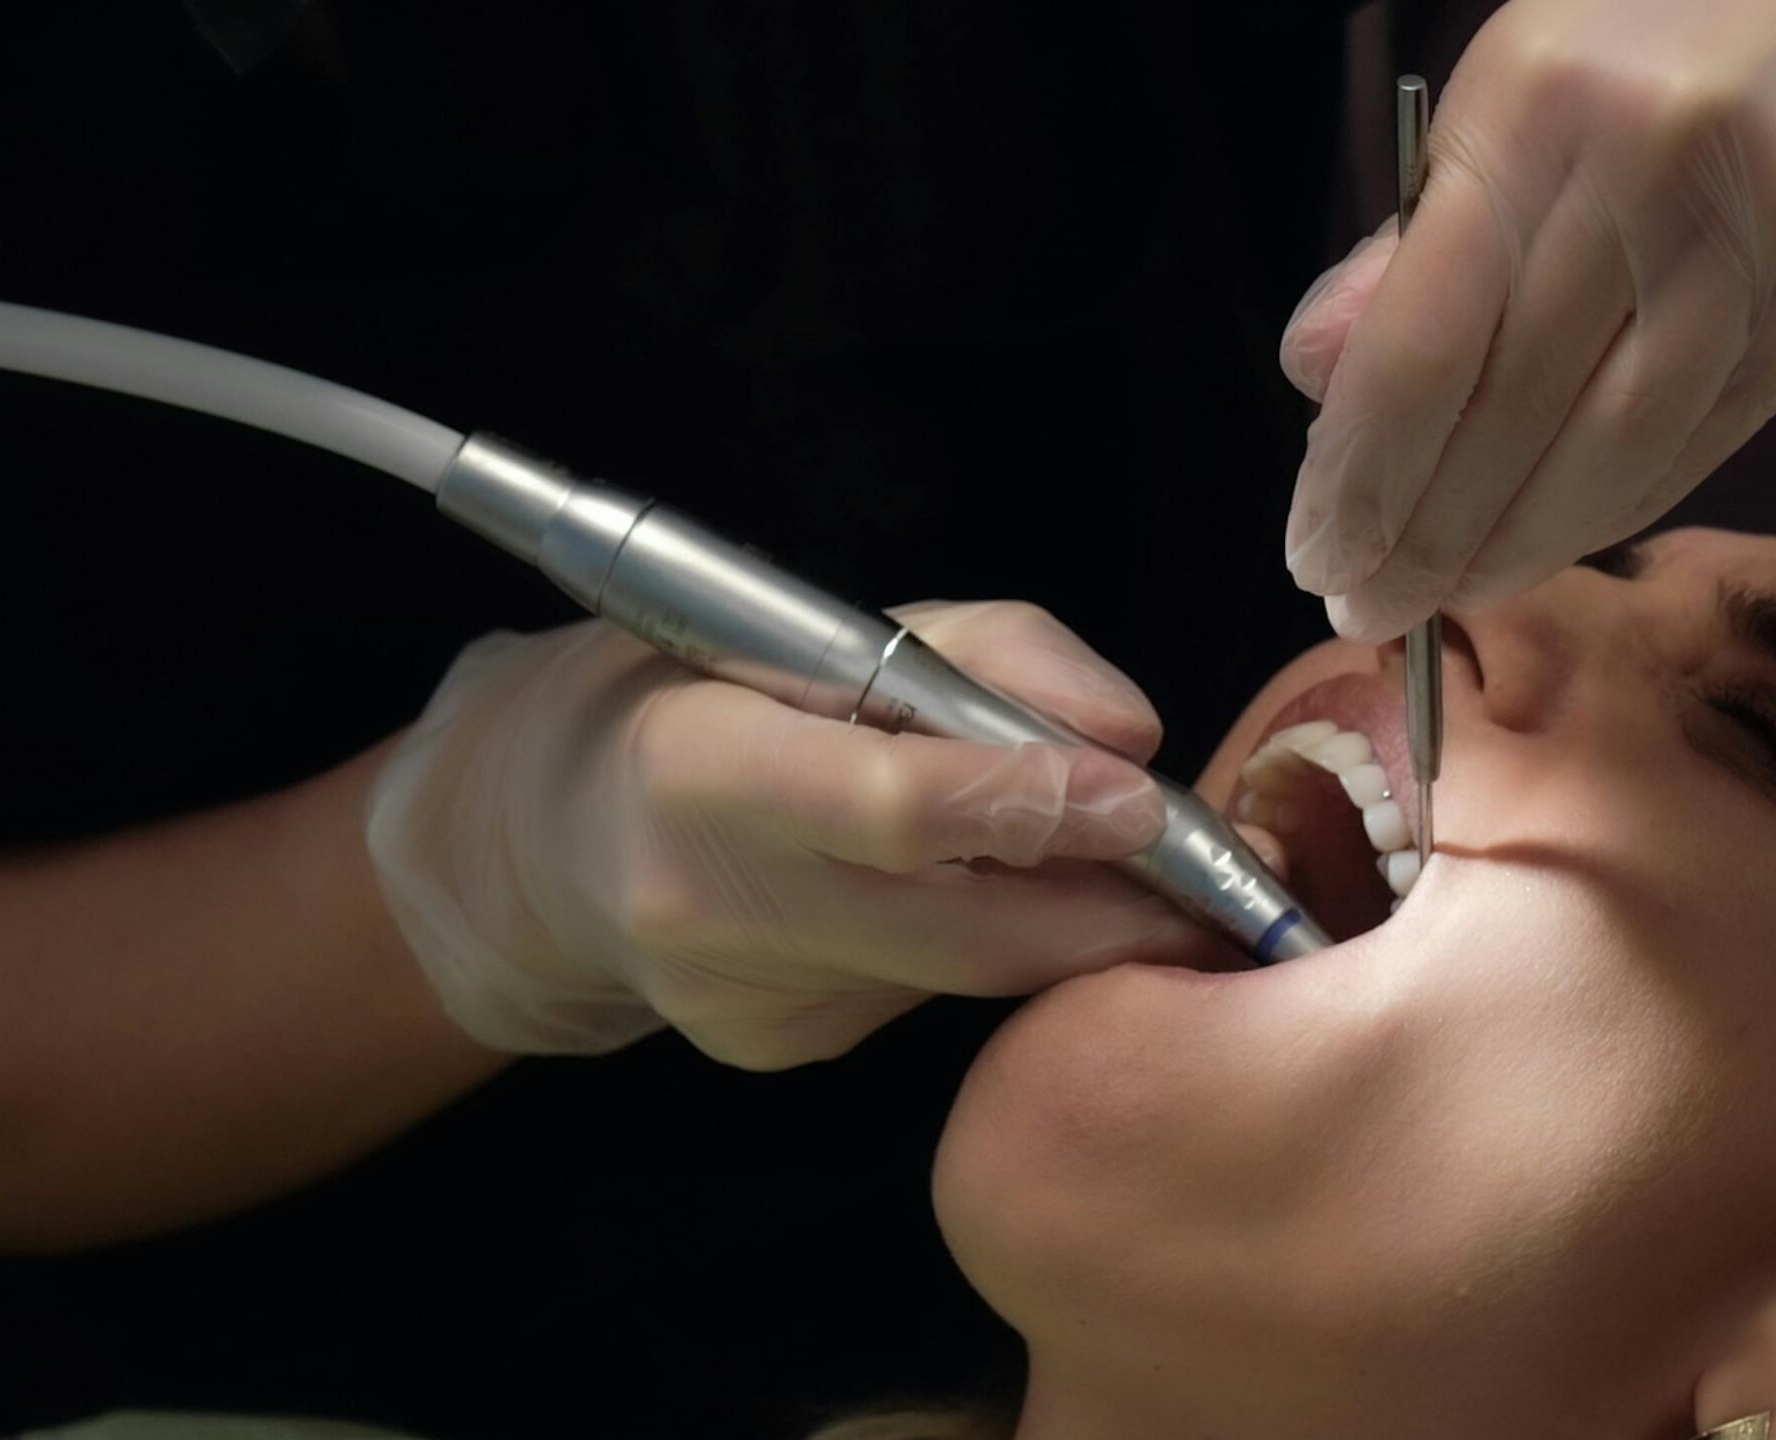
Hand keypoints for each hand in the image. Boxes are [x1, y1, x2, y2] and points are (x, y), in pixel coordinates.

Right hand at [366, 602, 1223, 1069]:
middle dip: (1107, 914)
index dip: (1030, 808)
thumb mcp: (831, 626)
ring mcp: (736, 1002)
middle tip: (1221, 889)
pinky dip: (972, 951)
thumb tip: (1131, 736)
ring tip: (1084, 861)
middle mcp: (705, 903)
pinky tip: (945, 902)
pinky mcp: (772, 1052)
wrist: (554, 831)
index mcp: (701, 766)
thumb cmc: (715, 693)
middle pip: (958, 933)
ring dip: (1051, 926)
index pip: (888, 807)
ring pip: (960, 974)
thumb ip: (991, 655)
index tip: (1147, 804)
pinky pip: (921, 1000)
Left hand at [1280, 0, 1775, 638]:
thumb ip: (1422, 231)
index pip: (1420, 347)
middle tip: (1372, 608)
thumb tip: (1315, 369)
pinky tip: (1566, 536)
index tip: (1317, 554)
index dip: (1360, 478)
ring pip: (1621, 443)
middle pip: (1511, 415)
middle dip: (1425, 537)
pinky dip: (1629, 500)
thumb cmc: (1677, 13)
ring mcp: (1770, 217)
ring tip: (1455, 593)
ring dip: (1524, 543)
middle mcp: (1648, 163)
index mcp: (1535, 106)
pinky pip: (1721, 424)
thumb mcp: (1525, 77)